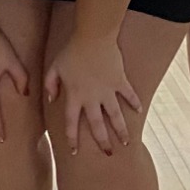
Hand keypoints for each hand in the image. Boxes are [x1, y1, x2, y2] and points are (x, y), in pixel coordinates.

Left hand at [43, 34, 139, 156]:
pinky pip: (129, 95)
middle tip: (108, 153)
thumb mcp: (54, 67)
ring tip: (125, 142)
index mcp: (75, 96)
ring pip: (116, 116)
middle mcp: (92, 98)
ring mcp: (108, 90)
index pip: (71, 122)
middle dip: (102, 141)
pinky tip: (139, 111)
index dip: (72, 138)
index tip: (74, 152)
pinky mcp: (120, 81)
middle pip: (97, 125)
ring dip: (121, 130)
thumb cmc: (72, 51)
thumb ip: (49, 84)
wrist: (93, 36)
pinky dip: (134, 102)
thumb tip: (50, 100)